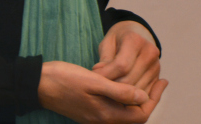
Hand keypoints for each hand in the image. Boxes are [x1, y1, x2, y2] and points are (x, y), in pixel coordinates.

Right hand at [37, 60, 165, 123]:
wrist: (38, 84)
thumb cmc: (64, 80)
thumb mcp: (94, 81)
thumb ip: (119, 91)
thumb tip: (143, 97)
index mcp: (105, 114)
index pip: (140, 115)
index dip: (154, 100)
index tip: (162, 81)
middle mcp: (102, 120)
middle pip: (135, 117)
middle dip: (151, 100)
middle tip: (160, 81)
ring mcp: (95, 117)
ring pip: (126, 114)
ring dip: (140, 99)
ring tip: (149, 81)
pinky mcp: (90, 111)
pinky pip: (117, 110)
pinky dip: (128, 99)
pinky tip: (129, 84)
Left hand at [92, 21, 162, 95]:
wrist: (138, 34)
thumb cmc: (118, 39)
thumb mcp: (107, 43)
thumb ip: (104, 59)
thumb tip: (99, 76)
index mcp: (136, 41)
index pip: (121, 66)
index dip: (106, 76)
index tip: (93, 80)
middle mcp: (150, 53)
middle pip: (129, 81)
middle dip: (111, 88)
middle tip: (98, 90)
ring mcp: (156, 66)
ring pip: (136, 91)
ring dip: (120, 96)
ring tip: (107, 93)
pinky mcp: (157, 77)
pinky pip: (143, 94)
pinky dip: (130, 98)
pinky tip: (119, 96)